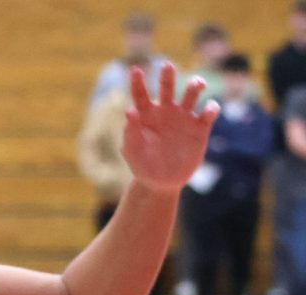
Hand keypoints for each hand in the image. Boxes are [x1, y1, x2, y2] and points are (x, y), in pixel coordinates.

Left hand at [123, 62, 219, 191]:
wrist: (160, 182)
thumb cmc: (141, 164)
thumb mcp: (131, 150)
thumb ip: (130, 131)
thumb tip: (130, 111)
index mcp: (146, 114)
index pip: (140, 94)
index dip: (137, 82)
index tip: (135, 70)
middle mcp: (166, 111)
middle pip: (168, 87)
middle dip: (168, 76)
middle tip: (167, 66)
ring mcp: (184, 118)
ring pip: (192, 94)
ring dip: (195, 85)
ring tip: (197, 85)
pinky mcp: (200, 128)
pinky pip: (209, 113)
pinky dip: (211, 108)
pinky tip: (208, 112)